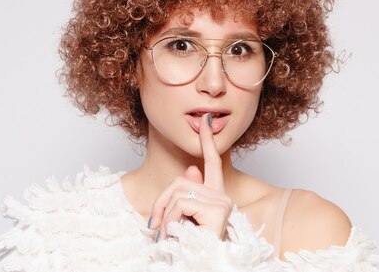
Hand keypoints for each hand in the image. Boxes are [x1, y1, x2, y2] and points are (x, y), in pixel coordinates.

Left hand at [148, 113, 233, 240]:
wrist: (199, 266)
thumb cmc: (190, 247)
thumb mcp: (183, 220)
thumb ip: (187, 195)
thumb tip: (192, 170)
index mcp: (215, 197)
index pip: (213, 162)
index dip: (208, 141)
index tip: (205, 121)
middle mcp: (222, 197)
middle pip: (181, 180)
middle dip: (161, 202)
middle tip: (155, 226)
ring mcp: (221, 202)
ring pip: (178, 192)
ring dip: (165, 217)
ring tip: (168, 235)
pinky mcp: (216, 210)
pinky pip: (180, 204)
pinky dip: (169, 222)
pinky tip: (176, 235)